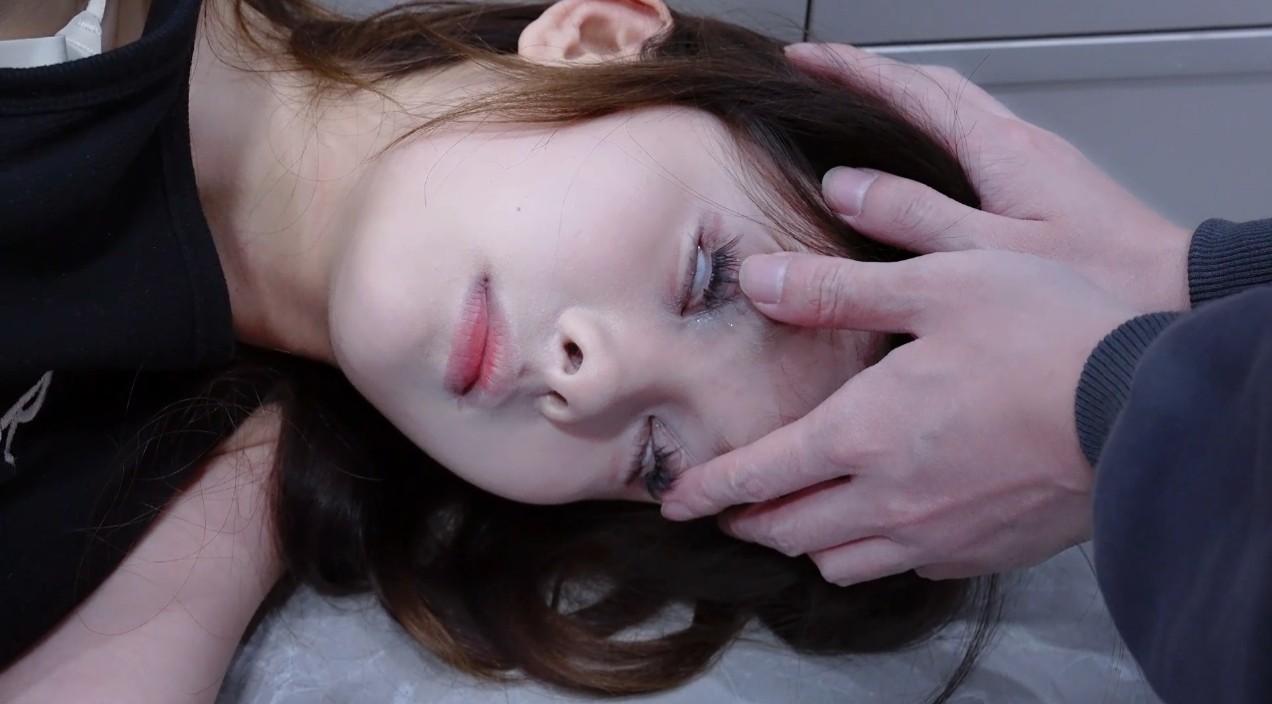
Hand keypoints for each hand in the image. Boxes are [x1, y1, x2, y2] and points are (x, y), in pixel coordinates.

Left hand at [661, 251, 1136, 583]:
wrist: (1143, 408)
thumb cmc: (1045, 335)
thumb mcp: (937, 284)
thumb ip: (837, 290)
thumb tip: (756, 279)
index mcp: (864, 434)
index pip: (759, 476)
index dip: (708, 489)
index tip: (676, 499)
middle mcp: (889, 498)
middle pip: (789, 531)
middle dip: (749, 521)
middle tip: (730, 507)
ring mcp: (937, 535)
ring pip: (841, 561)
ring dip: (808, 540)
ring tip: (801, 512)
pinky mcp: (981, 552)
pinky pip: (905, 569)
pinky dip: (876, 552)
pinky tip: (887, 521)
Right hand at [785, 42, 1192, 313]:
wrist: (1180, 293)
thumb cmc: (1100, 277)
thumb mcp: (990, 252)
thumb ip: (915, 216)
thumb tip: (846, 184)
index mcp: (997, 149)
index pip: (909, 91)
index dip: (850, 73)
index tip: (804, 61)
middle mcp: (1016, 145)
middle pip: (932, 89)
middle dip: (872, 79)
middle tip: (824, 79)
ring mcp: (1033, 165)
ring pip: (955, 114)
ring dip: (903, 106)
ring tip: (857, 120)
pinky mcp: (1045, 191)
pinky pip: (972, 146)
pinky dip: (931, 143)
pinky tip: (919, 179)